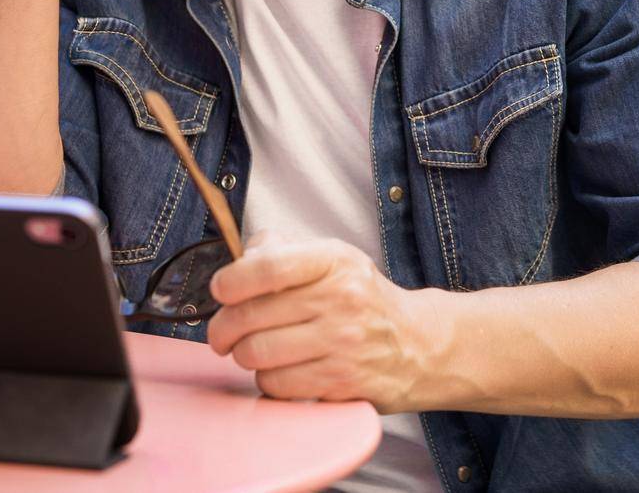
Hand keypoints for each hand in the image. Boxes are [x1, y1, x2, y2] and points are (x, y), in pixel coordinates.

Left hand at [205, 233, 446, 413]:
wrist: (418, 345)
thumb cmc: (364, 301)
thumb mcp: (334, 260)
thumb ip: (284, 252)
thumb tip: (241, 259)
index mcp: (334, 262)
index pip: (267, 267)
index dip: (230, 281)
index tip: (220, 290)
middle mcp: (340, 300)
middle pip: (250, 316)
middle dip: (223, 329)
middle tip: (222, 334)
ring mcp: (342, 345)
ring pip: (257, 355)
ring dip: (246, 357)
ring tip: (257, 351)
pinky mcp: (340, 383)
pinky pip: (276, 386)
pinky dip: (269, 382)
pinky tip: (281, 371)